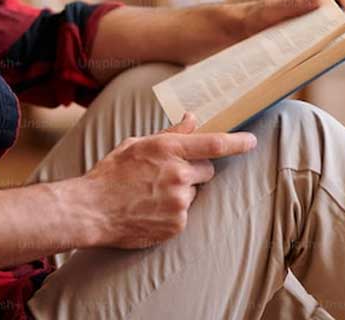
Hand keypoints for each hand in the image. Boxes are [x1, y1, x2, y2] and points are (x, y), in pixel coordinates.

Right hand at [80, 112, 256, 248]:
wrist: (92, 210)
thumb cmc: (112, 173)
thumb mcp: (137, 144)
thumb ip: (169, 134)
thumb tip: (192, 119)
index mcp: (168, 149)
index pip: (214, 144)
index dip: (237, 142)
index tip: (251, 140)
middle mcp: (177, 174)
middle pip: (208, 169)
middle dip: (196, 169)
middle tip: (171, 173)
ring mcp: (179, 201)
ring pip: (194, 192)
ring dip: (182, 191)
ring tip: (153, 193)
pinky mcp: (177, 224)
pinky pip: (185, 213)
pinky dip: (173, 210)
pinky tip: (151, 208)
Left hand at [237, 0, 344, 41]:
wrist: (248, 25)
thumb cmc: (256, 15)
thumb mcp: (271, 10)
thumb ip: (294, 3)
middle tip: (343, 33)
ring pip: (337, 9)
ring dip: (338, 23)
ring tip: (334, 39)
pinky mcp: (315, 11)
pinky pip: (330, 18)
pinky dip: (331, 29)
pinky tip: (327, 41)